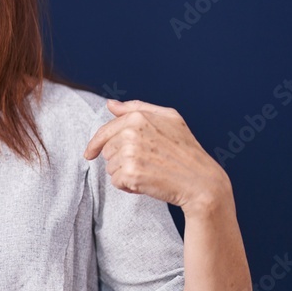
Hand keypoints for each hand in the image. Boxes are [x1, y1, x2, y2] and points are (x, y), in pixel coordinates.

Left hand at [82, 99, 229, 214]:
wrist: (201, 181)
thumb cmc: (186, 149)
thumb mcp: (169, 118)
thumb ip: (136, 108)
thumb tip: (110, 104)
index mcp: (137, 117)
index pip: (104, 131)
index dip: (95, 144)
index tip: (90, 153)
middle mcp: (131, 133)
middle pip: (106, 150)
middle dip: (120, 159)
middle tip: (145, 162)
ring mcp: (130, 154)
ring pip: (110, 167)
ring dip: (125, 173)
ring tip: (149, 171)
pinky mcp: (131, 174)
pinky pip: (116, 182)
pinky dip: (128, 186)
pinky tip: (147, 183)